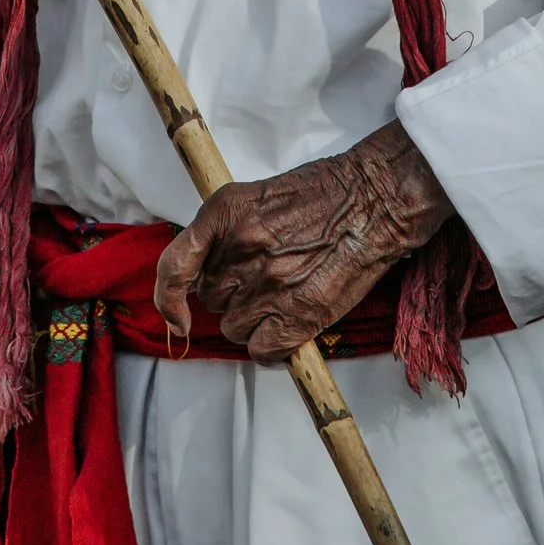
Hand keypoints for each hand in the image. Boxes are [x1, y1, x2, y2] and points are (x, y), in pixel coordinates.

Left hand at [155, 121, 449, 360]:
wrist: (375, 199)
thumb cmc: (325, 194)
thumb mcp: (258, 196)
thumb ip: (226, 231)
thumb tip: (208, 269)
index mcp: (225, 215)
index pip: (174, 268)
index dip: (168, 298)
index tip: (176, 315)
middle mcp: (241, 250)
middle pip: (211, 299)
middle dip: (231, 294)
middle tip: (264, 277)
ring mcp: (268, 285)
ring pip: (234, 328)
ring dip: (253, 321)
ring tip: (283, 296)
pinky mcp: (297, 315)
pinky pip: (262, 351)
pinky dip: (272, 346)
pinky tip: (290, 325)